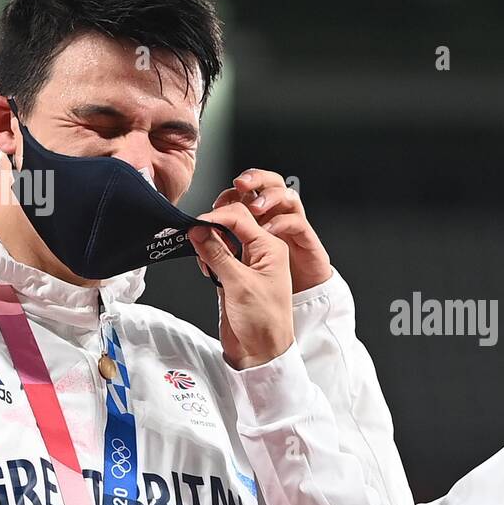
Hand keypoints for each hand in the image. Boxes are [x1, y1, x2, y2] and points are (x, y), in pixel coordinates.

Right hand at [190, 194, 294, 369]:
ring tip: (203, 260)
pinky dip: (208, 258)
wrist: (262, 352)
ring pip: (222, 239)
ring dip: (208, 244)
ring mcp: (247, 264)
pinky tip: (206, 269)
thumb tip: (199, 230)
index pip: (240, 218)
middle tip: (193, 237)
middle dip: (211, 228)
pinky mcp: (234, 276)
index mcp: (271, 248)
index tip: (195, 224)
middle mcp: (261, 253)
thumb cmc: (264, 323)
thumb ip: (217, 254)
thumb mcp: (239, 284)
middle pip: (231, 224)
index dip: (216, 217)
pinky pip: (218, 256)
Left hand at [201, 168, 331, 293]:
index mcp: (252, 231)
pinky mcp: (306, 242)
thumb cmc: (260, 305)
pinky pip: (297, 222)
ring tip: (256, 207)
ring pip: (286, 197)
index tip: (211, 209)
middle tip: (240, 184)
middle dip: (254, 180)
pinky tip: (270, 229)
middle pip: (267, 188)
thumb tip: (197, 232)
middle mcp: (271, 228)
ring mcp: (290, 231)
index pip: (239, 204)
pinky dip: (284, 222)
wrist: (286, 324)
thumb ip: (216, 252)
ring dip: (270, 197)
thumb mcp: (232, 277)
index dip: (226, 200)